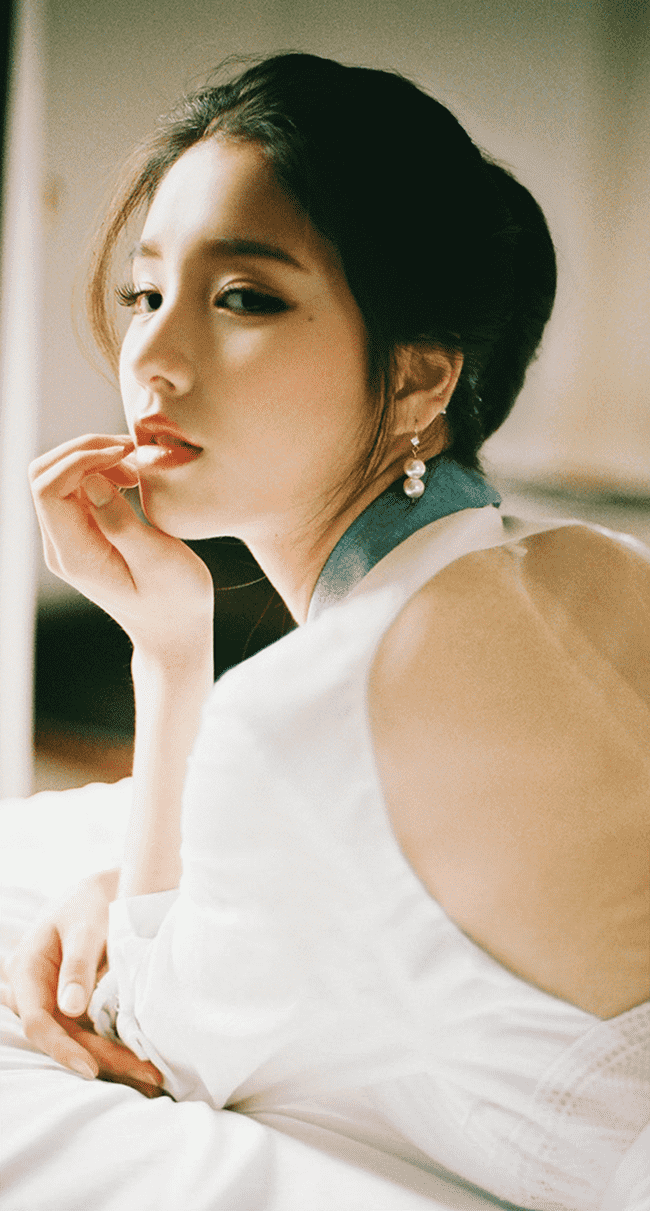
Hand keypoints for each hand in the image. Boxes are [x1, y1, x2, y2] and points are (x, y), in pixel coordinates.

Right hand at [2, 871, 164, 1096]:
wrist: (105, 890)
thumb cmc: (91, 901)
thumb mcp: (86, 925)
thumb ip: (78, 964)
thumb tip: (71, 1009)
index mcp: (25, 969)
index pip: (38, 1021)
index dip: (62, 1049)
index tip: (91, 1069)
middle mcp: (32, 992)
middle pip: (62, 1037)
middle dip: (102, 1060)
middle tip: (147, 1078)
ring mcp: (53, 1001)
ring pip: (77, 1040)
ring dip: (112, 1060)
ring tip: (152, 1080)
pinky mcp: (74, 1006)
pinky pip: (89, 1033)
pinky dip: (114, 1047)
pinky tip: (142, 1064)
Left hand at [29, 434, 213, 663]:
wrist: (173, 630)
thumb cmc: (175, 600)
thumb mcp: (159, 562)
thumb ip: (121, 523)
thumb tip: (92, 481)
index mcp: (76, 555)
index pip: (49, 489)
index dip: (80, 459)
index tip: (124, 454)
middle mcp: (61, 545)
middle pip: (43, 474)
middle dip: (82, 450)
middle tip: (130, 452)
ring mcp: (68, 538)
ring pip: (56, 475)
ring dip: (92, 458)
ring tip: (136, 469)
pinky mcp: (82, 531)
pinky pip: (75, 486)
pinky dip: (100, 469)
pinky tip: (131, 478)